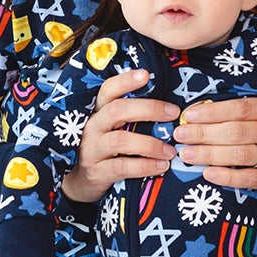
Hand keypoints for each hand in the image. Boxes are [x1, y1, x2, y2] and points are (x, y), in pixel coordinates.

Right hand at [61, 69, 178, 201]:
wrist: (83, 182)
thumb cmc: (109, 149)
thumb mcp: (116, 128)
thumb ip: (134, 116)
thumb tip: (171, 105)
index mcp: (99, 112)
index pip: (108, 90)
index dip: (125, 81)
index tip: (146, 74)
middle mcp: (93, 126)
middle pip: (117, 110)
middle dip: (148, 109)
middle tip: (173, 113)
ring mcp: (92, 149)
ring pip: (120, 140)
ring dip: (150, 144)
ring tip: (171, 150)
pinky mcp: (97, 171)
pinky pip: (122, 167)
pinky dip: (145, 166)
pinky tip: (161, 166)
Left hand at [172, 96, 256, 192]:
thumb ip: (239, 114)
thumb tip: (196, 115)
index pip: (240, 108)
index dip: (212, 112)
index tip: (188, 116)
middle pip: (236, 132)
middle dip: (204, 134)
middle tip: (180, 136)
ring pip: (239, 155)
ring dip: (209, 154)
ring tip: (187, 154)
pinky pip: (248, 179)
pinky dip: (226, 177)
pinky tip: (207, 173)